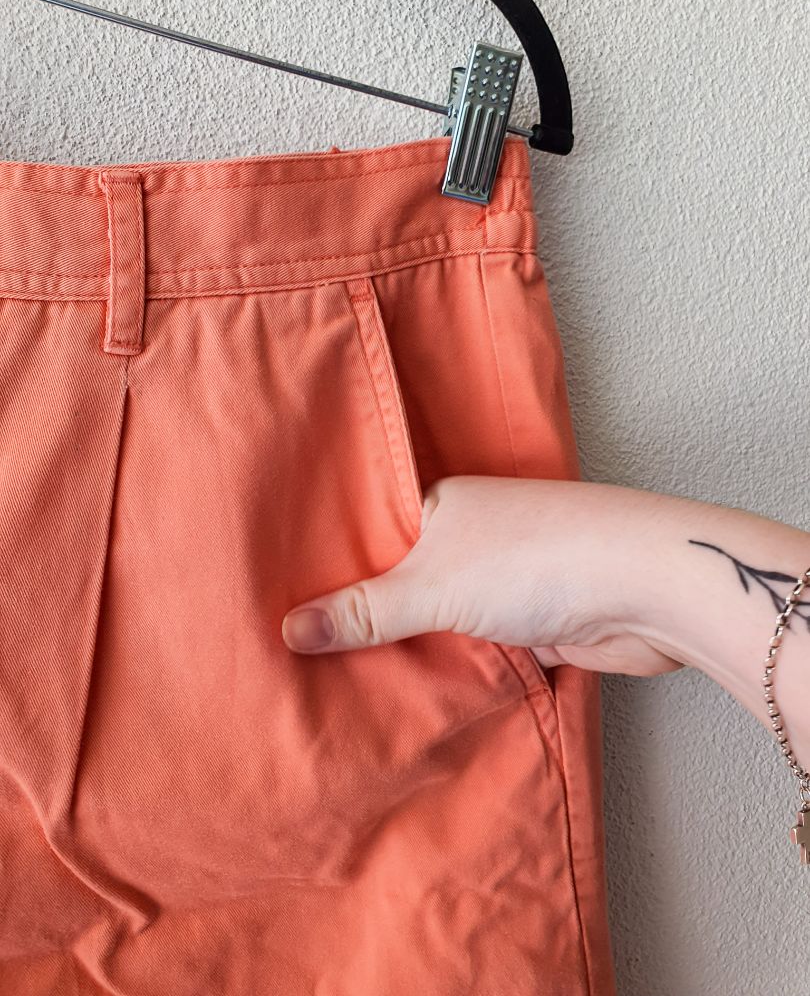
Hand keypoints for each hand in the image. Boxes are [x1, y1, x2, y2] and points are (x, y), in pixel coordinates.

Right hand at [281, 475, 684, 677]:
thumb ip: (363, 611)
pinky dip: (450, 672)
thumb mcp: (432, 584)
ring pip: (438, 623)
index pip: (369, 534)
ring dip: (410, 652)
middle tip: (295, 659)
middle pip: (402, 585)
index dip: (328, 571)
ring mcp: (503, 583)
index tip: (277, 605)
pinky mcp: (532, 627)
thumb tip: (289, 629)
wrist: (646, 589)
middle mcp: (470, 538)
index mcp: (441, 505)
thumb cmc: (538, 559)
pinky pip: (473, 652)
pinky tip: (406, 699)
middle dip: (365, 620)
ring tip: (335, 687)